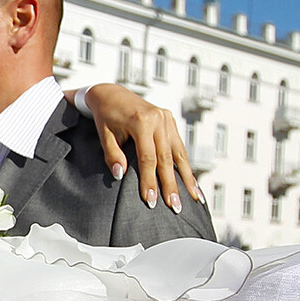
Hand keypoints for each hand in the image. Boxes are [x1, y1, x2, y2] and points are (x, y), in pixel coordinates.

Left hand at [83, 84, 201, 211]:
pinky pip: (180, 147)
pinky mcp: (170, 121)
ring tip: (195, 198)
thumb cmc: (106, 116)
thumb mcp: (104, 135)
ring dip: (187, 178)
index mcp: (142, 121)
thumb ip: (112, 155)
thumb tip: (120, 175)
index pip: (148, 158)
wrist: (112, 94)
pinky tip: (192, 182)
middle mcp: (159, 119)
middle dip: (172, 185)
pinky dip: (186, 166)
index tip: (151, 200)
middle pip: (167, 158)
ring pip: (179, 153)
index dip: (150, 181)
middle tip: (175, 206)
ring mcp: (167, 119)